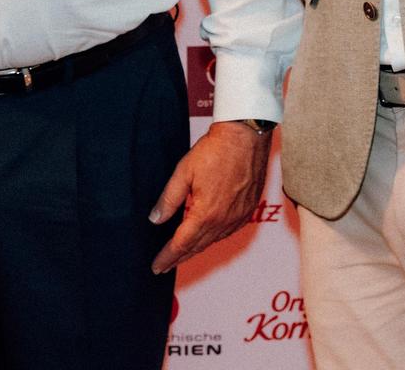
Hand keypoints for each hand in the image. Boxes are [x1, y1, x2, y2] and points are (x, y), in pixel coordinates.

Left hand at [148, 121, 270, 273]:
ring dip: (197, 248)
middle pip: (198, 246)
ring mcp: (239, 217)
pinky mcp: (248, 210)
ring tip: (182, 253)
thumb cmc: (215, 151)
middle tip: (165, 266)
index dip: (168, 256)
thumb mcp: (184, 172)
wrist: (246, 137)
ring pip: (213, 240)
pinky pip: (228, 231)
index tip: (156, 266)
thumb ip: (169, 199)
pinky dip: (214, 237)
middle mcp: (224, 221)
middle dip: (180, 257)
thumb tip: (155, 219)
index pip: (182, 243)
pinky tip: (206, 236)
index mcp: (206, 214)